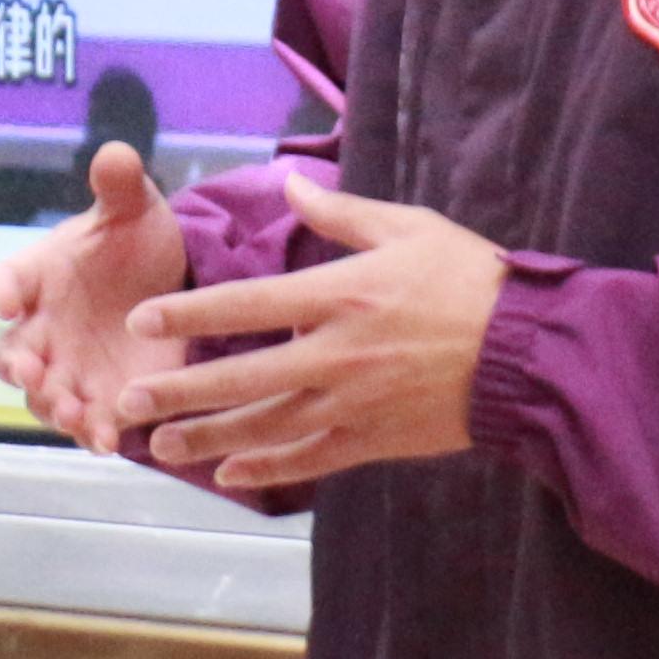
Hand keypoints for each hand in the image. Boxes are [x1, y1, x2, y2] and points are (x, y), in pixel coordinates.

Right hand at [0, 144, 190, 450]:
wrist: (170, 286)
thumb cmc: (131, 244)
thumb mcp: (131, 210)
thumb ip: (119, 187)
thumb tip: (115, 155)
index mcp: (34, 278)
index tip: (4, 299)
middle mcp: (39, 330)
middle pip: (7, 355)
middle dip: (16, 365)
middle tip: (32, 370)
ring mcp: (67, 371)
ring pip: (41, 400)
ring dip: (52, 408)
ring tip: (74, 412)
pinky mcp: (103, 401)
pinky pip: (87, 426)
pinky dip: (92, 435)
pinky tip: (109, 440)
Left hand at [113, 177, 508, 495]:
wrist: (530, 355)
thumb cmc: (470, 281)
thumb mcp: (408, 229)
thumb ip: (342, 213)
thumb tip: (290, 185)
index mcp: (339, 295)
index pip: (246, 306)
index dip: (188, 314)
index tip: (141, 320)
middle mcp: (336, 353)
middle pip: (243, 376)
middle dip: (180, 390)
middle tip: (128, 399)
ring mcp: (354, 402)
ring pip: (267, 426)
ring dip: (210, 437)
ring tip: (161, 445)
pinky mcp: (375, 439)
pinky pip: (310, 458)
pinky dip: (267, 466)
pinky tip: (226, 473)